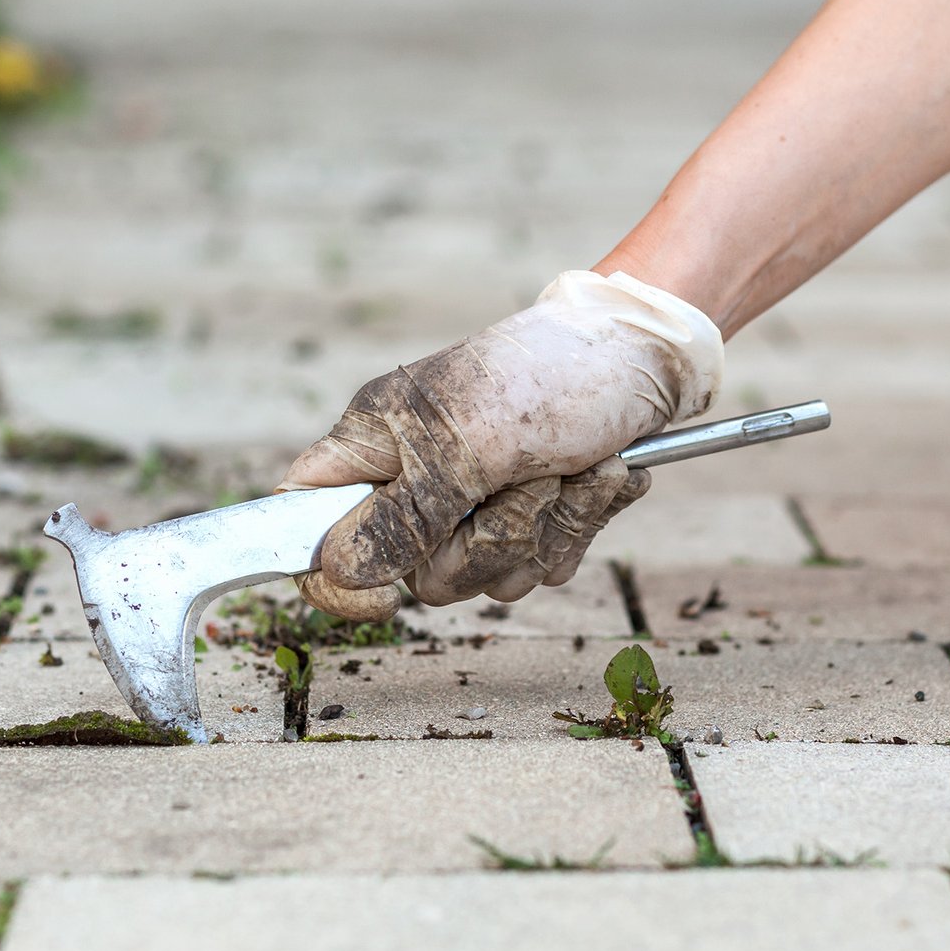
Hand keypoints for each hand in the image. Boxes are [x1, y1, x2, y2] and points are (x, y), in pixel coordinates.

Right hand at [279, 270, 722, 619]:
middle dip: (487, 538)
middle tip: (521, 476)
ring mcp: (476, 505)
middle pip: (417, 573)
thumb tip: (340, 568)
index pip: (304, 519)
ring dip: (545, 525)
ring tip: (566, 464)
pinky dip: (580, 522)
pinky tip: (595, 472)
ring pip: (489, 577)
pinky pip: (544, 565)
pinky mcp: (533, 518)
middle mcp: (416, 479)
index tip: (384, 594)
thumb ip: (402, 515)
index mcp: (375, 444)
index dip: (328, 572)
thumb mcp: (466, 445)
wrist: (646, 356)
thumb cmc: (547, 374)